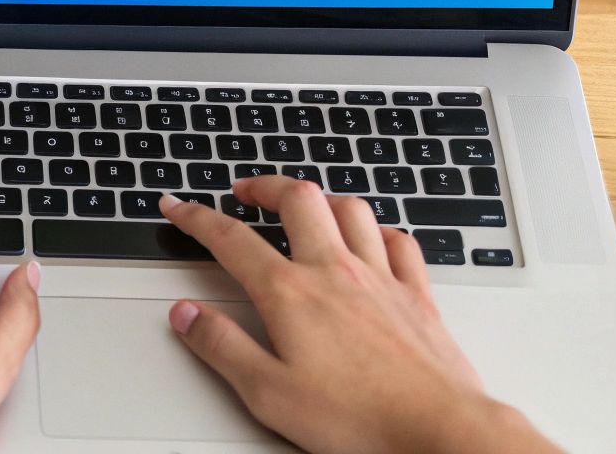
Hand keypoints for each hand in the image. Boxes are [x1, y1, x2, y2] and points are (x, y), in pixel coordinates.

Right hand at [159, 179, 558, 453]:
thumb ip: (221, 347)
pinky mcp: (417, 295)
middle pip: (297, 200)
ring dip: (320, 199)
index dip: (196, 217)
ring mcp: (380, 278)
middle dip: (264, 186)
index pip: (230, 239)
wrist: (438, 429)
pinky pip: (400, 242)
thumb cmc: (358, 418)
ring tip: (303, 205)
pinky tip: (372, 238)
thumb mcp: (267, 392)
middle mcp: (334, 272)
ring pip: (350, 210)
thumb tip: (186, 315)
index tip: (177, 208)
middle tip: (244, 192)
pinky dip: (379, 230)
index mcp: (290, 294)